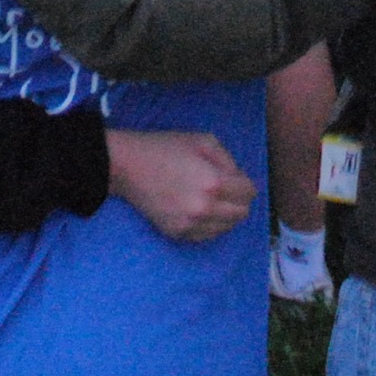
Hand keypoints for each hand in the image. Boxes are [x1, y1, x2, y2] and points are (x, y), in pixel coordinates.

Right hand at [107, 128, 254, 243]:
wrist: (126, 167)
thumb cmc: (164, 148)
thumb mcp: (202, 140)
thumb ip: (228, 159)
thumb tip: (238, 178)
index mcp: (214, 182)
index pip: (249, 193)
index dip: (245, 183)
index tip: (235, 178)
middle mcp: (205, 208)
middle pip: (242, 214)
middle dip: (239, 200)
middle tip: (225, 189)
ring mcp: (191, 225)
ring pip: (226, 228)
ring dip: (225, 214)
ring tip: (210, 199)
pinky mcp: (178, 234)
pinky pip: (207, 235)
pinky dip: (209, 224)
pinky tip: (198, 210)